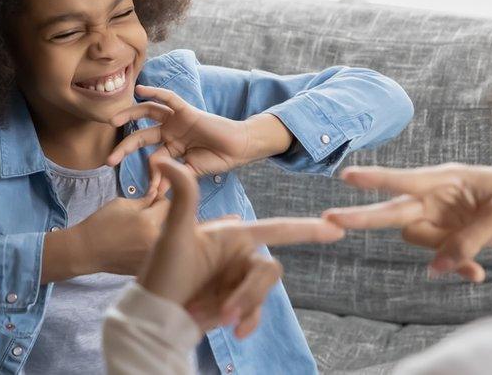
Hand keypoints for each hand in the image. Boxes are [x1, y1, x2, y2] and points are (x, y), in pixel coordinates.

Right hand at [73, 191, 171, 275]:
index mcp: (149, 222)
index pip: (168, 205)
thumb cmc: (100, 224)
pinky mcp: (148, 266)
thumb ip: (144, 200)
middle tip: (145, 216)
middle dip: (160, 216)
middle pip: (170, 223)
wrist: (86, 251)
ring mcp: (152, 256)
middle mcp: (155, 240)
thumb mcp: (121, 204)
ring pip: (166, 239)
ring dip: (158, 232)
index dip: (159, 200)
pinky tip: (136, 245)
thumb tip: (158, 195)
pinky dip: (151, 247)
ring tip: (139, 231)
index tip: (151, 201)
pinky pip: (158, 252)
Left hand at [106, 84, 290, 195]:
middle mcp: (170, 132)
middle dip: (124, 147)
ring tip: (113, 120)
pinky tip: (140, 90)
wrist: (240, 148)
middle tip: (109, 160)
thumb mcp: (191, 172)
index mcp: (171, 148)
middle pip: (141, 136)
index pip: (151, 159)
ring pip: (148, 113)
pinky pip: (169, 98)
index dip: (149, 176)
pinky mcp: (187, 110)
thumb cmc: (218, 159)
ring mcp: (177, 120)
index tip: (148, 193)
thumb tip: (157, 192)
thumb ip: (174, 178)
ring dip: (130, 115)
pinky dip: (155, 92)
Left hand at [138, 158, 345, 337]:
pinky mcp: (238, 303)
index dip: (307, 229)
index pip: (277, 229)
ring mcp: (240, 280)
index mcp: (233, 235)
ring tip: (210, 317)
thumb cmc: (161, 272)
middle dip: (249, 293)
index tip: (336, 227)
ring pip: (262, 294)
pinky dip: (248, 321)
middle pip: (269, 271)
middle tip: (224, 313)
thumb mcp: (172, 234)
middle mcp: (241, 255)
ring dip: (241, 307)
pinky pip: (256, 312)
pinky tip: (235, 331)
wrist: (155, 313)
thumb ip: (182, 196)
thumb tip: (164, 160)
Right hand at [322, 163, 491, 281]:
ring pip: (418, 240)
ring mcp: (443, 217)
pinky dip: (457, 267)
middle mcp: (438, 197)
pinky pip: (441, 256)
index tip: (345, 176)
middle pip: (393, 211)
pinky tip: (478, 274)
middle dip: (363, 217)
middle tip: (328, 220)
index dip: (375, 179)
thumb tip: (436, 269)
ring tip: (473, 266)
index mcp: (447, 179)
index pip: (403, 180)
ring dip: (439, 255)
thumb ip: (466, 241)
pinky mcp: (453, 235)